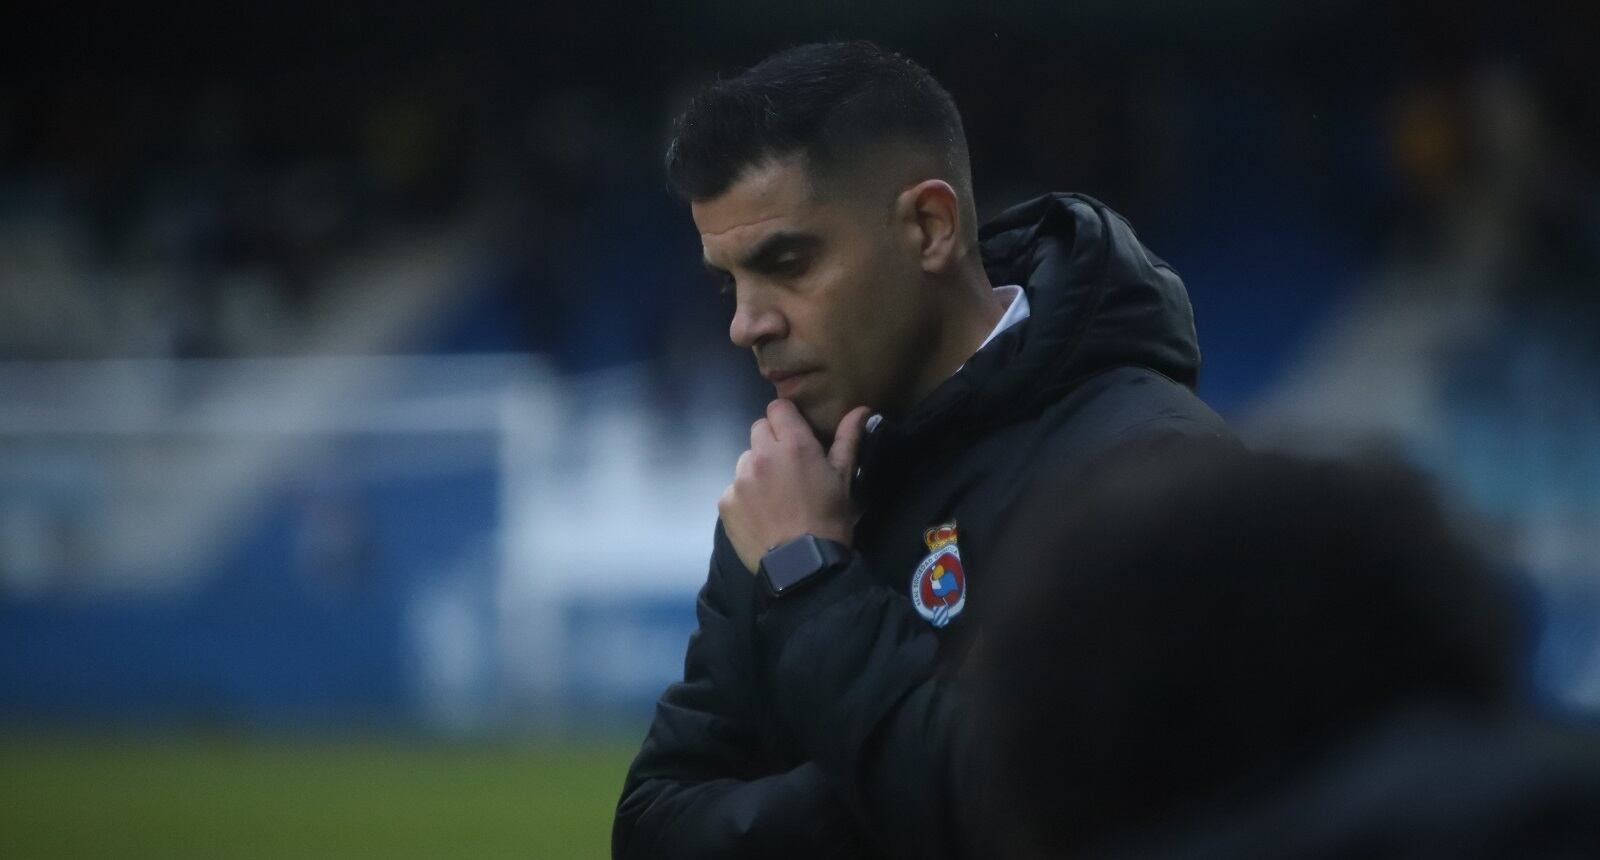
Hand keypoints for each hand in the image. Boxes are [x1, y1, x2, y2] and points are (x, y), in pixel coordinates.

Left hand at [719, 401, 872, 572]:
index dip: (787, 420)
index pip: (778, 408)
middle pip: (758, 429)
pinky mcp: (726, 502)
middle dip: (771, 442)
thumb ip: (848, 439)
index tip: (796, 435)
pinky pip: (734, 489)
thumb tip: (861, 409)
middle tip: (788, 469)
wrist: (802, 566)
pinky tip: (761, 515)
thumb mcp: (844, 479)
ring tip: (774, 496)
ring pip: (745, 460)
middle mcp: (761, 455)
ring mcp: (740, 479)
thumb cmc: (829, 520)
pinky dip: (745, 497)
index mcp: (793, 444)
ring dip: (757, 470)